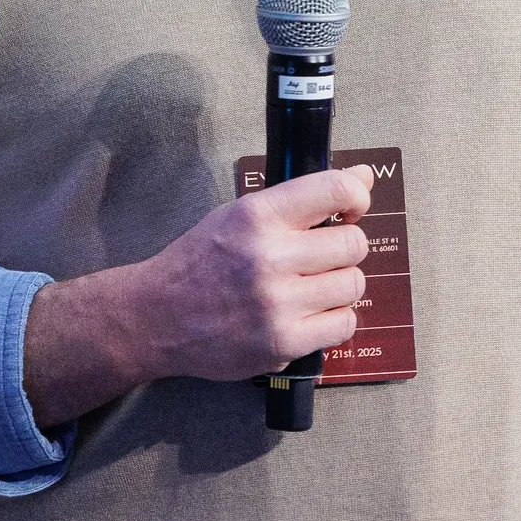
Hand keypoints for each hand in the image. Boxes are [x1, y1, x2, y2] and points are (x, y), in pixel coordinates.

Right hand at [21, 164, 374, 432]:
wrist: (156, 317)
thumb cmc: (202, 260)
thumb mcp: (242, 214)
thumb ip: (302, 198)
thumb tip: (364, 177)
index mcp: (258, 215)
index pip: (337, 190)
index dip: (357, 197)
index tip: (352, 210)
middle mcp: (269, 257)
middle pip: (354, 243)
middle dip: (344, 248)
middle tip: (322, 257)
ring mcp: (277, 304)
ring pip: (353, 285)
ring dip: (339, 285)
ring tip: (313, 287)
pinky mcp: (283, 344)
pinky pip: (343, 325)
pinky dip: (333, 319)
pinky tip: (309, 314)